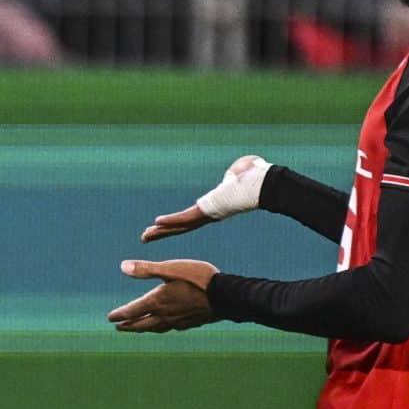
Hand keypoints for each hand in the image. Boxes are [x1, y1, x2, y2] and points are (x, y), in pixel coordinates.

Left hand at [108, 259, 219, 332]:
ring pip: (156, 328)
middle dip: (128, 326)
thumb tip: (123, 266)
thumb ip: (146, 269)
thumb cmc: (198, 278)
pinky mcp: (190, 323)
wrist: (226, 296)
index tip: (110, 318)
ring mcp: (178, 321)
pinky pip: (170, 328)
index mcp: (157, 301)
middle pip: (141, 324)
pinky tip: (166, 325)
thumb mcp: (170, 269)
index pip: (132, 311)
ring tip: (138, 329)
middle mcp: (165, 315)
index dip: (119, 314)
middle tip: (118, 327)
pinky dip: (161, 328)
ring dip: (144, 329)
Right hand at [142, 154, 268, 241]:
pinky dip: (170, 221)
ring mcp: (207, 215)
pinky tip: (155, 225)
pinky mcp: (206, 212)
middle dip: (162, 232)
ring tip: (145, 237)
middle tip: (147, 237)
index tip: (162, 225)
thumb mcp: (239, 173)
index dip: (176, 222)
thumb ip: (233, 172)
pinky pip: (184, 218)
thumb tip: (236, 171)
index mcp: (215, 206)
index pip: (191, 217)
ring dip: (161, 232)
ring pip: (179, 226)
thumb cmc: (255, 176)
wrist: (263, 185)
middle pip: (180, 226)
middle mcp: (209, 215)